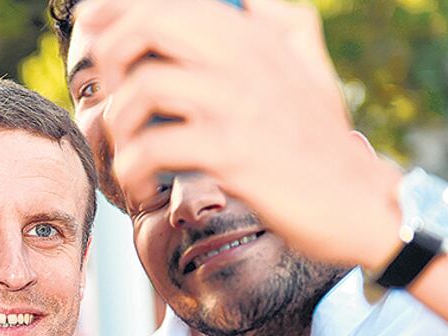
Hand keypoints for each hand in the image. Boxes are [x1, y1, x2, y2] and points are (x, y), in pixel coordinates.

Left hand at [75, 0, 402, 269]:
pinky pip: (154, 148)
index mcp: (255, 36)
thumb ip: (280, 25)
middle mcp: (244, 61)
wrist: (359, 205)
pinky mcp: (234, 155)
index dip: (115, 9)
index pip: (169, 1)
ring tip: (128, 154)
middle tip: (107, 99)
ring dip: (118, 126)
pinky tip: (140, 185)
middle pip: (147, 27)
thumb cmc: (322, 142)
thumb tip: (251, 0)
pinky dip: (131, 168)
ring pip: (142, 89)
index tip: (88, 31)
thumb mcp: (309, 68)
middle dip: (107, 59)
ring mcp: (238, 106)